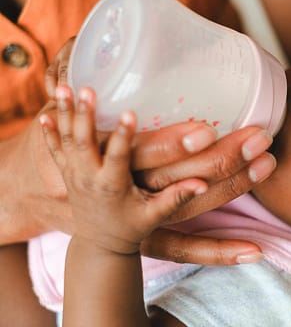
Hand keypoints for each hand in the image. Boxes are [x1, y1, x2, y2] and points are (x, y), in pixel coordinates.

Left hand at [41, 86, 201, 253]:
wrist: (99, 245)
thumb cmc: (132, 227)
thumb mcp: (156, 214)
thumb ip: (177, 197)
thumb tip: (203, 185)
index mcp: (112, 186)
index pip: (117, 156)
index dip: (123, 134)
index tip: (129, 112)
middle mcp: (89, 178)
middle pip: (83, 142)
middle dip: (84, 114)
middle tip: (88, 89)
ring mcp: (74, 175)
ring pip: (66, 140)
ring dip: (65, 113)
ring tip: (62, 87)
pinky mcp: (68, 173)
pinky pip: (55, 149)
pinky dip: (50, 131)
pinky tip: (45, 112)